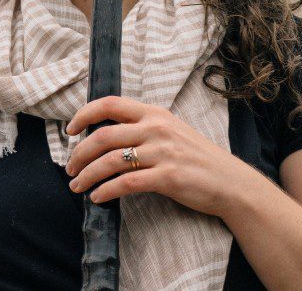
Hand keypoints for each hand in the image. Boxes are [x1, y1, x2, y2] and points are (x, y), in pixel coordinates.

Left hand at [63, 95, 260, 218]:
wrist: (232, 184)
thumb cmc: (198, 159)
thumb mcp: (172, 131)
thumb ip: (143, 127)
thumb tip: (104, 134)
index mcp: (155, 113)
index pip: (110, 103)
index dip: (84, 115)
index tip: (70, 130)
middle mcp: (157, 128)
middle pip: (103, 136)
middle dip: (79, 154)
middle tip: (69, 169)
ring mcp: (163, 152)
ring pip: (110, 161)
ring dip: (87, 175)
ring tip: (77, 186)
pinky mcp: (168, 177)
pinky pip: (126, 183)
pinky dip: (105, 190)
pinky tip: (97, 197)